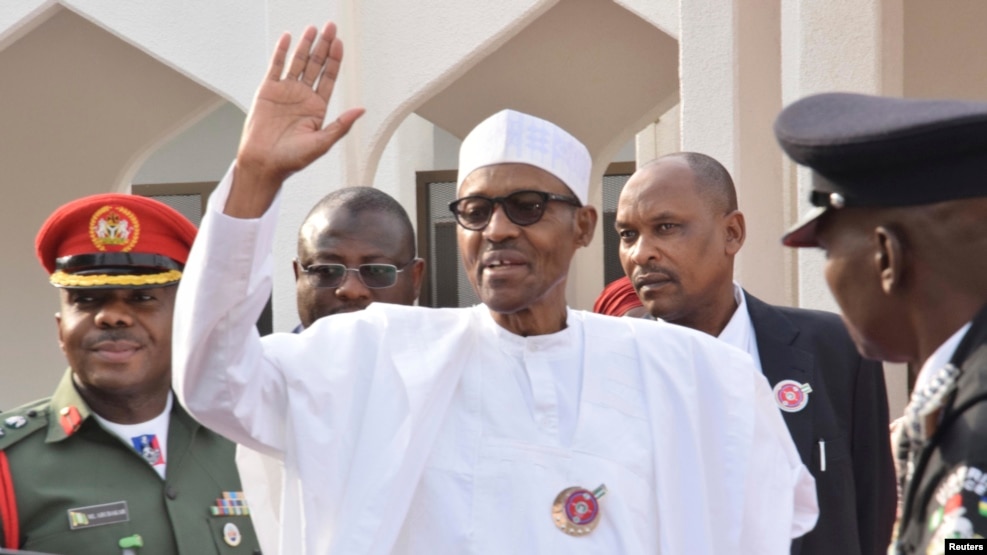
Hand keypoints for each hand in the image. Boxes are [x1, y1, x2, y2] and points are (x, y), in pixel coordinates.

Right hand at [227, 21, 364, 216]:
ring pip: (298, 63)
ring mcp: (285, 92)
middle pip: (316, 66)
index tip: (339, 43)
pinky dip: (281, 52)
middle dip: (324, 46)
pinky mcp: (267, 91)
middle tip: (331, 27)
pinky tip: (288, 38)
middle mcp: (303, 97)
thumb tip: (361, 110)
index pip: (329, 78)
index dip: (335, 60)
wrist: (264, 164)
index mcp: (317, 108)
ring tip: (313, 29)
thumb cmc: (292, 160)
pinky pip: (275, 67)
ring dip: (306, 46)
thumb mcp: (322, 143)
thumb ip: (341, 125)